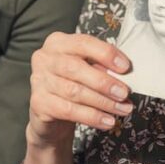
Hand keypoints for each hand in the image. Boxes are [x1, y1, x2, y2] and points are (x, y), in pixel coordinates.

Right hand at [27, 32, 132, 148]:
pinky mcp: (39, 103)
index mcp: (58, 42)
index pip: (83, 43)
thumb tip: (122, 73)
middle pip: (76, 68)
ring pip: (74, 91)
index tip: (125, 67)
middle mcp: (44, 58)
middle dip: (104, 82)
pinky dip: (92, 117)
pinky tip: (107, 121)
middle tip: (124, 93)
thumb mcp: (87, 69)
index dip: (106, 54)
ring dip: (103, 102)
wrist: (52, 114)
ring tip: (122, 109)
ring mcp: (39, 81)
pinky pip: (69, 110)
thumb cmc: (74, 84)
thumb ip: (100, 66)